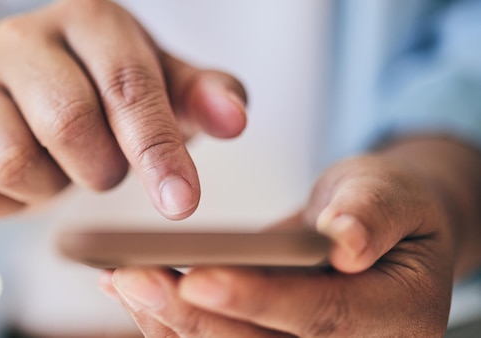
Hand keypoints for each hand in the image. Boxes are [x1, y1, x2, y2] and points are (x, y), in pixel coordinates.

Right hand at [0, 0, 246, 217]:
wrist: (15, 96)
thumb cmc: (101, 91)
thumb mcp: (160, 85)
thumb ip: (202, 96)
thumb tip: (235, 118)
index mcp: (88, 17)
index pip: (129, 86)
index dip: (159, 149)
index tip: (181, 204)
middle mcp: (22, 35)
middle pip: (68, 123)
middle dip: (99, 167)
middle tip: (102, 165)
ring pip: (13, 160)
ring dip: (50, 184)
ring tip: (58, 163)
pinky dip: (8, 200)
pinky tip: (19, 175)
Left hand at [105, 145, 462, 336]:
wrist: (373, 235)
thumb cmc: (383, 207)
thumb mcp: (391, 193)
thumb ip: (373, 213)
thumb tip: (346, 241)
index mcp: (396, 321)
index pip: (321, 317)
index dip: (256, 299)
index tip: (196, 277)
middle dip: (190, 317)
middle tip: (131, 277)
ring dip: (170, 323)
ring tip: (121, 280)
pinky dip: (174, 323)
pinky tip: (134, 292)